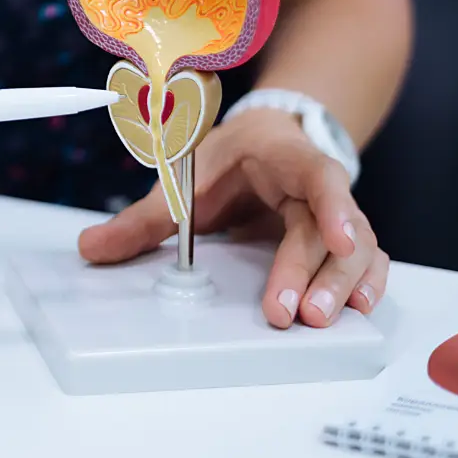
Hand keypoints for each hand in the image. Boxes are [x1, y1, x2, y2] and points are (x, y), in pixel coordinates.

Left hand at [78, 108, 386, 327]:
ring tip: (319, 319)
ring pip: (358, 249)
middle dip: (316, 272)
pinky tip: (358, 310)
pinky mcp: (340, 240)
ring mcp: (336, 213)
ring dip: (342, 285)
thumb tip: (92, 247)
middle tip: (295, 313)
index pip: (318, 175)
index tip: (337, 238)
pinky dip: (365, 283)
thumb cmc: (232, 156)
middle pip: (333, 227)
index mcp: (285, 157)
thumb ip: (143, 217)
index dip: (333, 205)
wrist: (266, 138)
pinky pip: (364, 261)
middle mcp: (318, 185)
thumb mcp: (188, 175)